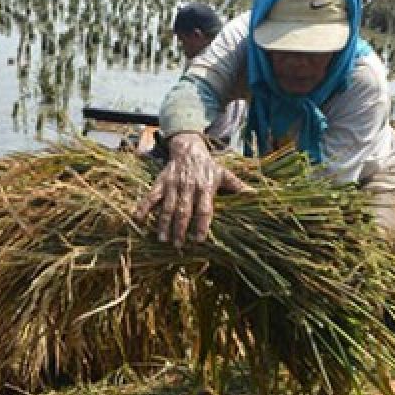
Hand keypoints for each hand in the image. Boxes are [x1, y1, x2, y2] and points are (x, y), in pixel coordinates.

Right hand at [132, 132, 248, 246]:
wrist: (188, 149)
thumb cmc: (208, 166)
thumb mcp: (225, 173)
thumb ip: (238, 186)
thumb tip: (257, 195)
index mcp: (205, 188)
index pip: (204, 209)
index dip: (202, 224)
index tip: (199, 239)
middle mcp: (188, 187)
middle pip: (184, 211)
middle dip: (180, 229)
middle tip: (179, 245)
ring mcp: (173, 185)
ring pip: (167, 207)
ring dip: (164, 224)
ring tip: (163, 239)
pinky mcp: (161, 183)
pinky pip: (151, 196)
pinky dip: (144, 207)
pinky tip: (138, 219)